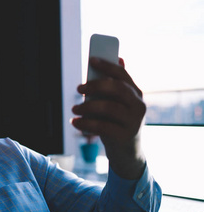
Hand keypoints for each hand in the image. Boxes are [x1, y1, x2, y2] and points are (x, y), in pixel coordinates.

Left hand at [71, 57, 145, 179]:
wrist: (126, 153)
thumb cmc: (116, 123)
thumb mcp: (115, 104)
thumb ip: (112, 86)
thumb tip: (117, 58)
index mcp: (135, 94)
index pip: (123, 75)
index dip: (107, 65)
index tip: (91, 60)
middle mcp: (138, 106)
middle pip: (117, 88)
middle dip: (95, 85)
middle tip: (78, 89)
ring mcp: (134, 122)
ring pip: (109, 107)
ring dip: (87, 107)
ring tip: (74, 110)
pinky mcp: (125, 136)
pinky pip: (102, 126)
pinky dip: (86, 124)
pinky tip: (75, 123)